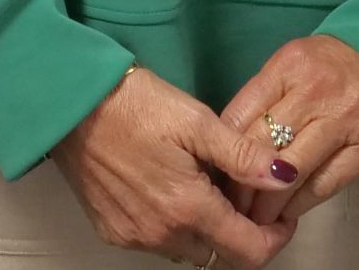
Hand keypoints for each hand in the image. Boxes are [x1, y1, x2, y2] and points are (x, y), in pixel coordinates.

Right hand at [49, 65, 292, 265]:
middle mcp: (161, 234)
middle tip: (244, 193)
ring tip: (208, 186)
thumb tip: (285, 176)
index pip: (249, 253)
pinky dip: (176, 226)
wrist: (73, 104)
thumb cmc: (135, 104)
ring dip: (209, 231)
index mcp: (188, 208)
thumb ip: (243, 155)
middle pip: (221, 257)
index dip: (275, 238)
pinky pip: (158, 243)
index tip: (281, 215)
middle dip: (243, 234)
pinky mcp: (112, 231)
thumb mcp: (197, 121)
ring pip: (190, 252)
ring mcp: (133, 237)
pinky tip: (174, 189)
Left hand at [216, 34, 358, 226]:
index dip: (220, 153)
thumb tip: (231, 140)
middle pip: (259, 147)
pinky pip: (322, 186)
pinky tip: (286, 213)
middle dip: (237, 184)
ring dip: (265, 203)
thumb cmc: (342, 63)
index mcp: (289, 66)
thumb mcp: (299, 62)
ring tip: (253, 218)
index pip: (239, 116)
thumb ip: (268, 95)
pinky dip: (298, 205)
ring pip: (288, 174)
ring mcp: (343, 123)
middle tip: (227, 204)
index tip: (214, 173)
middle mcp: (314, 92)